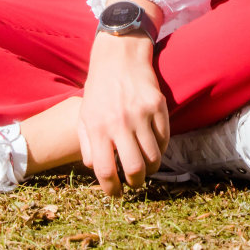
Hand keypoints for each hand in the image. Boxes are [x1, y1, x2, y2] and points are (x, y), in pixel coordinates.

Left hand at [78, 13, 168, 194]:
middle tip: (134, 183)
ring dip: (150, 168)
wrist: (119, 56)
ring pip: (154, 157)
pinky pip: (165, 139)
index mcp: (97, 127)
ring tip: (145, 167)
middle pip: (134, 168)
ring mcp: (141, 114)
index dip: (111, 189)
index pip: (105, 170)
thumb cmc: (99, 88)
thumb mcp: (84, 115)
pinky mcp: (158, 106)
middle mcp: (120, 122)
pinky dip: (161, 148)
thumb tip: (98, 170)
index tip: (115, 193)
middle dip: (135, 183)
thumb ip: (87, 145)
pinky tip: (153, 147)